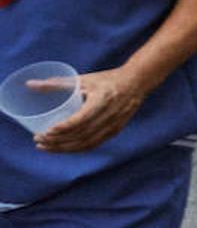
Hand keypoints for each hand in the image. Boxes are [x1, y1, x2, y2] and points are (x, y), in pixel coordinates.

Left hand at [32, 68, 146, 152]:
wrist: (136, 83)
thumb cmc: (107, 79)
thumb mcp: (83, 79)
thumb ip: (56, 83)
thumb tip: (29, 85)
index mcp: (102, 99)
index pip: (82, 118)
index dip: (64, 127)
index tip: (46, 131)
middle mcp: (110, 114)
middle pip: (81, 134)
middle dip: (58, 140)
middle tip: (38, 140)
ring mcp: (114, 124)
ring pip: (87, 143)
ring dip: (65, 148)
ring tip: (46, 147)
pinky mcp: (115, 131)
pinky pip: (94, 144)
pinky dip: (77, 149)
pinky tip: (64, 148)